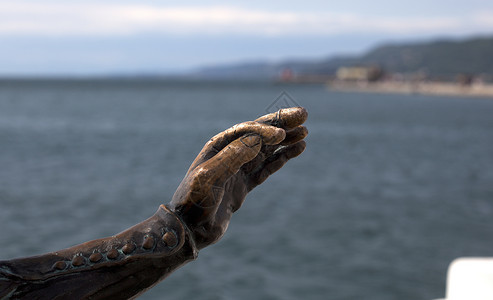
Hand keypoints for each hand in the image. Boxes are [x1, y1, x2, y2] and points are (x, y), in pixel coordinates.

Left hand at [169, 107, 307, 248]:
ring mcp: (238, 169)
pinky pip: (267, 168)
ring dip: (285, 141)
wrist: (190, 228)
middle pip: (260, 135)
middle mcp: (230, 154)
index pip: (247, 131)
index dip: (266, 129)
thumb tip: (256, 142)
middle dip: (281, 124)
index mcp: (219, 147)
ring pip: (267, 150)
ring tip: (305, 132)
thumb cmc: (194, 200)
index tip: (282, 134)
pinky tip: (296, 150)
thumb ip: (232, 158)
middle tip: (304, 114)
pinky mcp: (244, 185)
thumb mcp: (209, 177)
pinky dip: (282, 159)